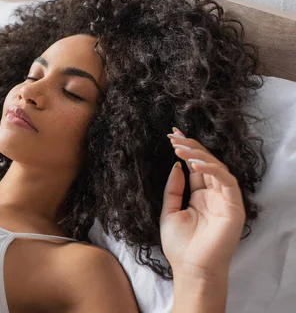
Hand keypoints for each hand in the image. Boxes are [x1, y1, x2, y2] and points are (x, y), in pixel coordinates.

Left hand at [160, 128, 245, 277]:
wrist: (191, 269)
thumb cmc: (180, 245)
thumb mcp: (169, 211)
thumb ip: (174, 189)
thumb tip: (177, 166)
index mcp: (200, 196)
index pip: (195, 167)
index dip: (186, 150)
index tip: (172, 135)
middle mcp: (214, 195)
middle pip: (206, 163)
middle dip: (190, 146)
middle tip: (173, 135)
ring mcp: (225, 199)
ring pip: (217, 168)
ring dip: (198, 154)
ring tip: (179, 147)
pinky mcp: (234, 206)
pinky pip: (226, 180)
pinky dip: (211, 169)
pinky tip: (194, 163)